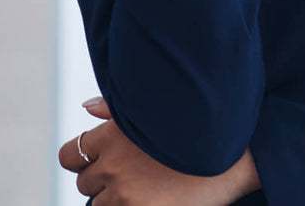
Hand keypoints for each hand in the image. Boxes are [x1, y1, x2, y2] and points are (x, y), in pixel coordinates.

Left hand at [61, 96, 261, 204]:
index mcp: (112, 134)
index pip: (69, 155)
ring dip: (115, 198)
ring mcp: (124, 194)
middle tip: (133, 173)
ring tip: (146, 186)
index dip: (82, 158)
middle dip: (103, 179)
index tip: (100, 159)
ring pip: (99, 204)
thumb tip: (85, 109)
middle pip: (84, 182)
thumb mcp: (155, 110)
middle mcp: (113, 164)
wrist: (235, 156)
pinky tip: (152, 196)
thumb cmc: (196, 128)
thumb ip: (114, 109)